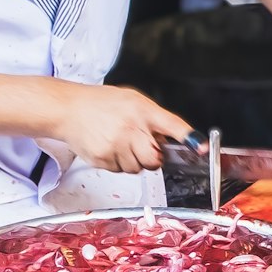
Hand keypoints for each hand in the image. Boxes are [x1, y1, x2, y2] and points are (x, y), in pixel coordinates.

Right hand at [49, 82, 192, 173]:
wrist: (69, 108)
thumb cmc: (101, 103)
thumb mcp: (132, 100)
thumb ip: (154, 119)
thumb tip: (173, 139)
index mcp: (141, 109)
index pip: (171, 124)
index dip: (189, 138)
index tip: (202, 148)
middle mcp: (130, 127)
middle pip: (155, 158)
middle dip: (153, 156)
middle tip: (142, 144)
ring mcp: (115, 145)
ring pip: (138, 168)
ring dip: (134, 160)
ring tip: (120, 142)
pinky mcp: (103, 159)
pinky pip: (121, 171)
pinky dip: (118, 163)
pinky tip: (109, 146)